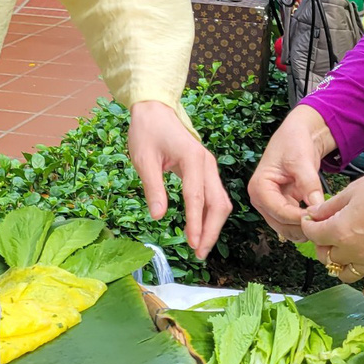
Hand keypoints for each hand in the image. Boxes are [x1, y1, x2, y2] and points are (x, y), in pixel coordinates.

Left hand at [127, 100, 231, 258]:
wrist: (155, 109)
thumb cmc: (146, 131)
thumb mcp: (143, 160)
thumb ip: (153, 188)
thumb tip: (158, 216)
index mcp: (192, 159)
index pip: (197, 197)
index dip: (195, 223)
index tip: (192, 244)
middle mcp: (206, 163)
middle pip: (218, 203)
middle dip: (211, 230)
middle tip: (199, 253)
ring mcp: (209, 166)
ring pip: (220, 201)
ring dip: (213, 225)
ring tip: (200, 247)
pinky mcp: (205, 170)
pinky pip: (214, 195)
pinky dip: (210, 214)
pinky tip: (201, 229)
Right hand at [247, 104, 337, 240]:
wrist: (298, 135)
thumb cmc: (294, 142)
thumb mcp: (302, 161)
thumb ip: (308, 184)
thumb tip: (317, 207)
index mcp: (259, 187)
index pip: (279, 212)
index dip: (299, 218)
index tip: (319, 218)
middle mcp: (261, 200)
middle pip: (281, 224)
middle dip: (302, 226)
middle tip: (325, 223)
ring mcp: (270, 205)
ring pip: (286, 228)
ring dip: (304, 228)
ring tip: (324, 221)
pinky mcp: (282, 206)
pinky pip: (292, 223)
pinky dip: (305, 224)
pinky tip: (320, 219)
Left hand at [299, 158, 363, 297]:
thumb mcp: (352, 190)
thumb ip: (330, 207)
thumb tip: (314, 214)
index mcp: (341, 231)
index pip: (314, 235)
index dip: (309, 225)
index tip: (311, 219)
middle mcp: (355, 251)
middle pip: (328, 256)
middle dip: (322, 244)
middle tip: (326, 231)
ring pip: (347, 274)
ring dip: (340, 266)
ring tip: (341, 254)